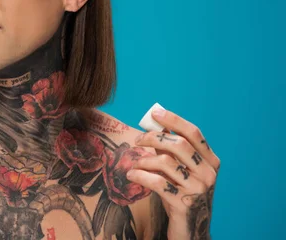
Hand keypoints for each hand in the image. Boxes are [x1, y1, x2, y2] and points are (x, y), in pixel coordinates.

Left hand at [128, 109, 219, 239]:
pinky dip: (140, 175)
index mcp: (211, 161)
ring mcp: (198, 189)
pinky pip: (157, 182)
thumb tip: (158, 127)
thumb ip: (172, 152)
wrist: (191, 231)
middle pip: (179, 144)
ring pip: (166, 162)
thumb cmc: (181, 196)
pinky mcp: (184, 204)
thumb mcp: (180, 172)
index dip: (174, 120)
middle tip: (137, 140)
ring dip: (144, 159)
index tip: (154, 113)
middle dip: (154, 138)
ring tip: (134, 163)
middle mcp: (208, 174)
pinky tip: (131, 175)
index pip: (194, 133)